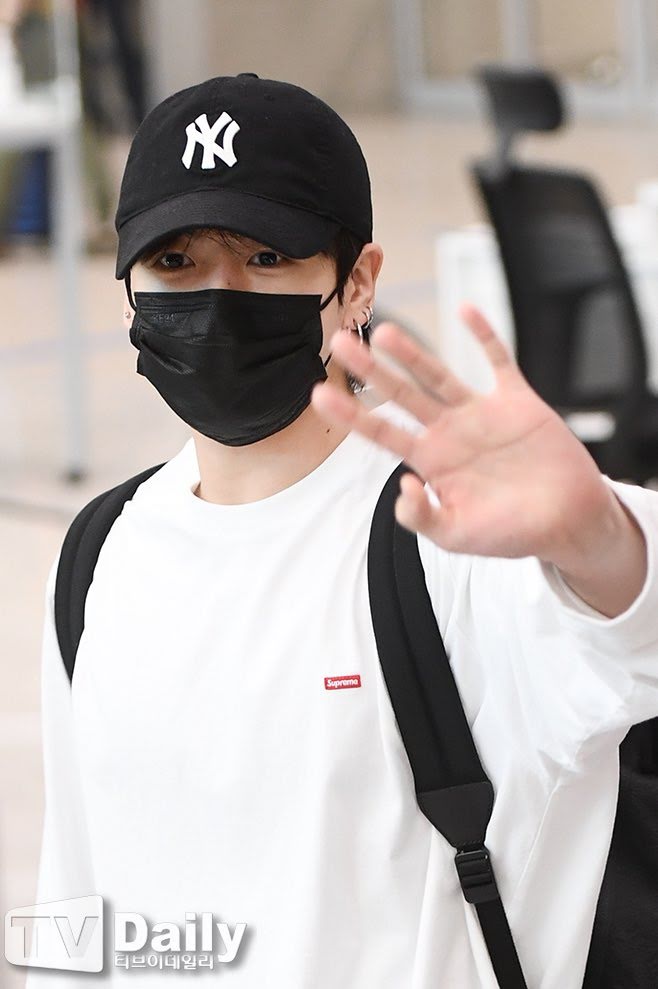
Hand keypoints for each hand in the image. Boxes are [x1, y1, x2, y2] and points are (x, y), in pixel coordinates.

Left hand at [311, 304, 637, 582]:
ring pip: (438, 375)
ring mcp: (481, 413)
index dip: (352, 414)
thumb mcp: (456, 536)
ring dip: (412, 353)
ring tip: (383, 331)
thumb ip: (421, 517)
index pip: (382, 433)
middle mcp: (449, 432)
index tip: (320, 395)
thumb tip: (401, 485)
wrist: (567, 522)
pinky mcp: (517, 401)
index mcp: (432, 461)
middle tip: (339, 344)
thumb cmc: (511, 533)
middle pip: (401, 394)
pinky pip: (498, 361)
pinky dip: (484, 336)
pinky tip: (465, 312)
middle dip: (371, 371)